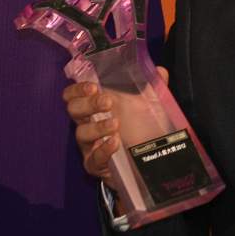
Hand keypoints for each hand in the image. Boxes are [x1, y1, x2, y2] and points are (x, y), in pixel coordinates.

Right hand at [62, 66, 169, 187]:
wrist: (145, 163)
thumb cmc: (140, 130)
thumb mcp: (148, 107)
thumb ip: (153, 88)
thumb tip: (160, 71)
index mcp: (96, 107)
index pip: (75, 94)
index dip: (78, 89)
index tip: (93, 86)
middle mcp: (88, 124)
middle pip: (74, 110)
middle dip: (88, 104)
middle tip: (107, 102)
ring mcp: (90, 145)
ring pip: (82, 133)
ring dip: (97, 126)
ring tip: (116, 124)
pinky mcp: (95, 164)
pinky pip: (94, 158)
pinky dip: (103, 149)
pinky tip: (115, 143)